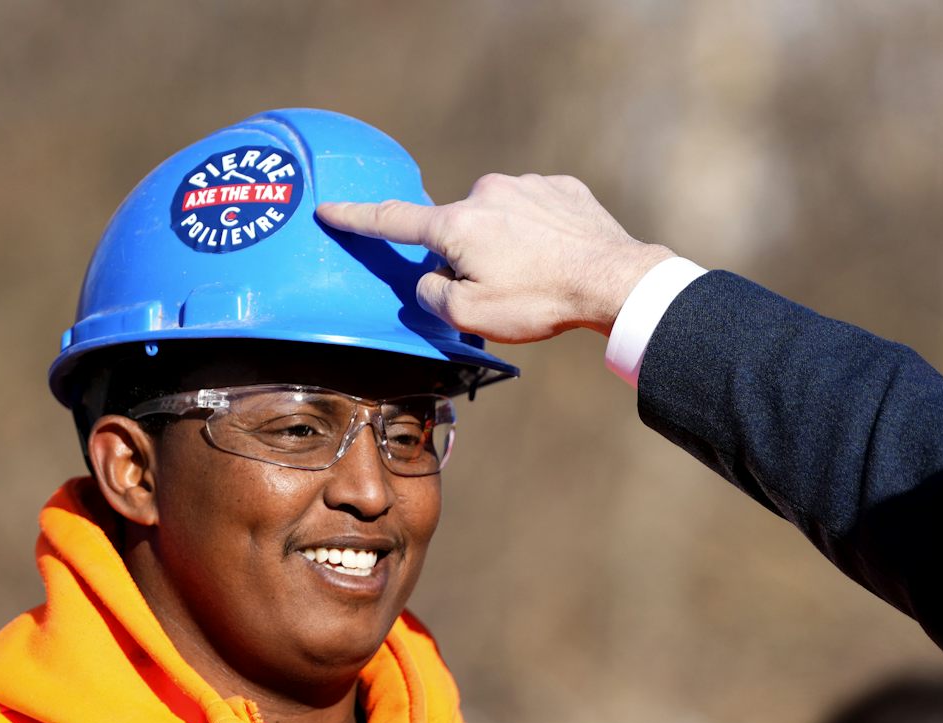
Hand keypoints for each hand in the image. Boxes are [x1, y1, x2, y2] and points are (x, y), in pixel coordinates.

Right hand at [318, 173, 673, 343]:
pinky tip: (560, 260)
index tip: (330, 208)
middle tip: (502, 291)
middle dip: (468, 257)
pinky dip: (540, 236)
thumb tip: (431, 280)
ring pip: (500, 220)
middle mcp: (487, 192)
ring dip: (508, 246)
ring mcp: (527, 185)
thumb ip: (434, 296)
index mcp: (456, 224)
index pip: (392, 220)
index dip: (357, 218)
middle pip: (458, 229)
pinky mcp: (562, 189)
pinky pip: (536, 212)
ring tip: (539, 279)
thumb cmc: (539, 302)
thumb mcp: (470, 317)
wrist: (613, 280)